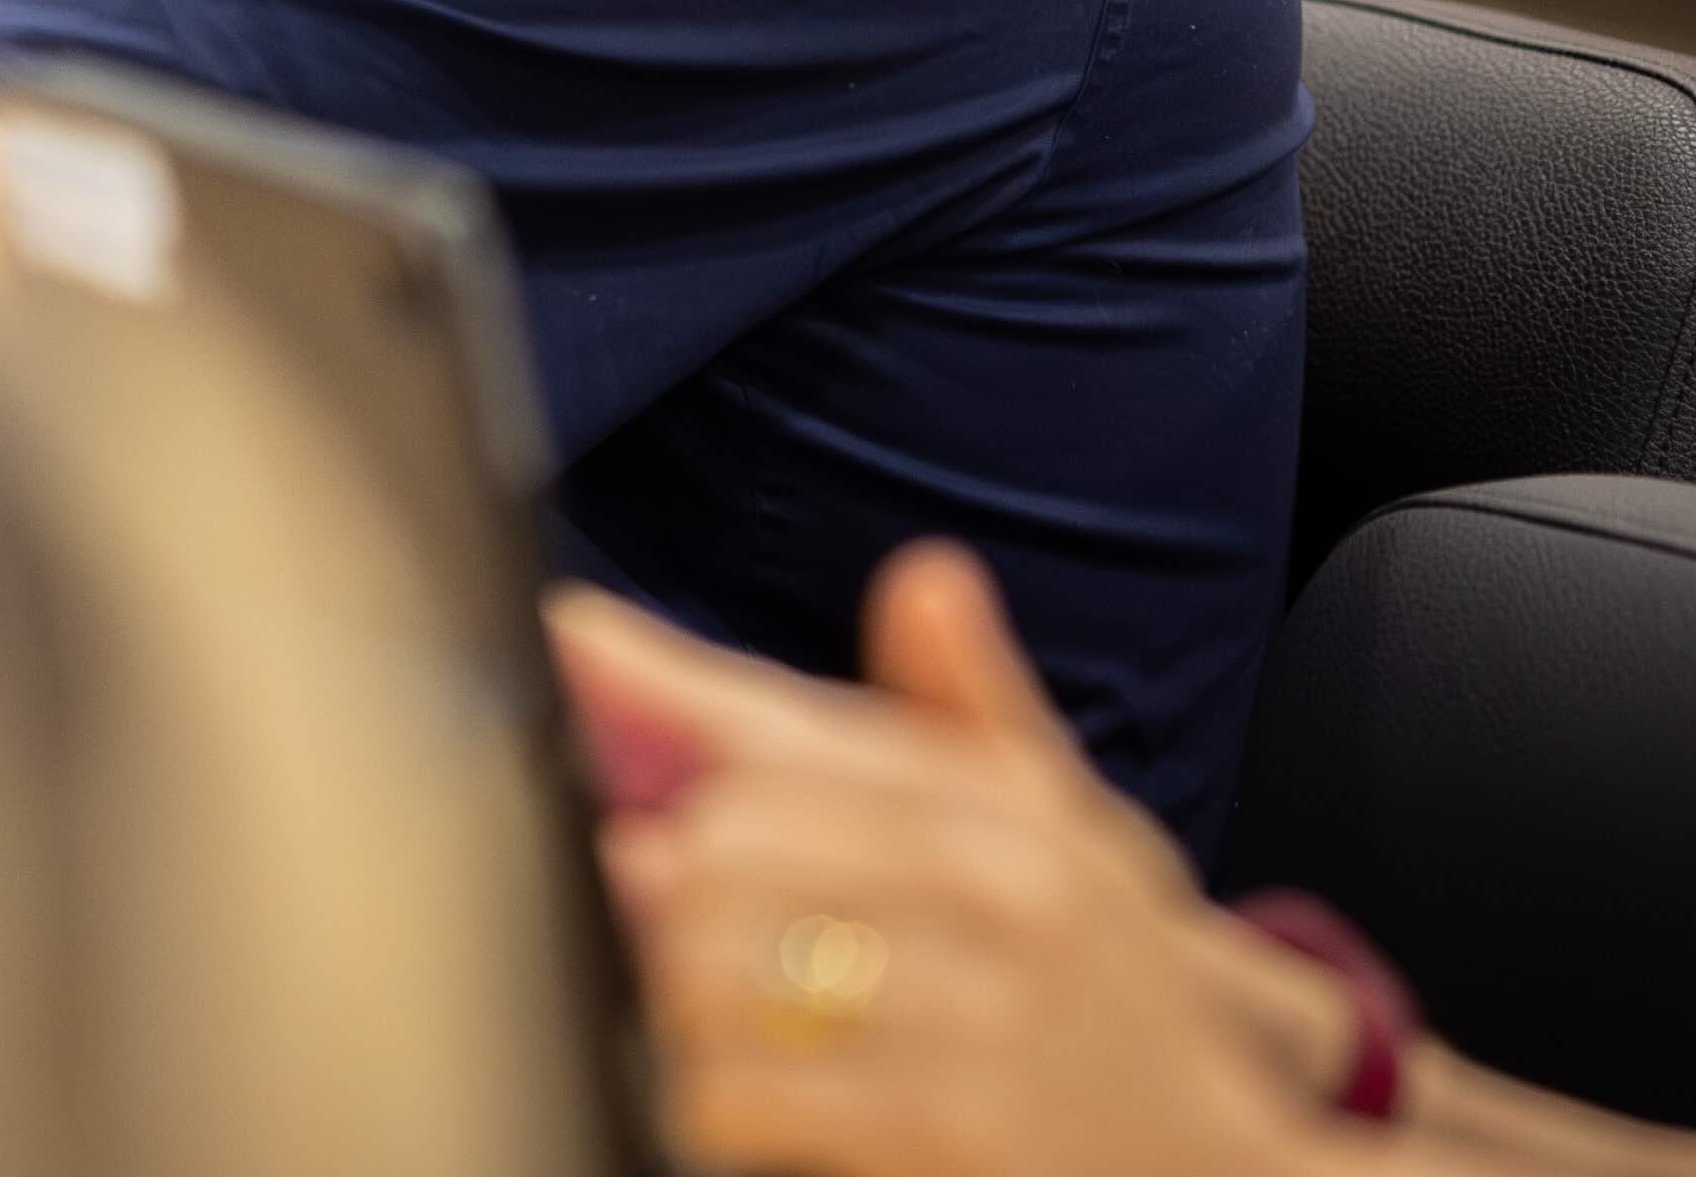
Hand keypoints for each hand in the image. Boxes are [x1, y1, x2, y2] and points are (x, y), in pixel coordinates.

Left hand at [557, 547, 1350, 1176]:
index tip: (570, 636)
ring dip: (680, 1001)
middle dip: (670, 889)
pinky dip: (710, 1101)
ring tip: (714, 1019)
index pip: (794, 726)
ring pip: (716, 968)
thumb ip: (975, 715)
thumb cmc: (1125, 998)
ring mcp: (981, 1019)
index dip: (657, 681)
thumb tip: (926, 575)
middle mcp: (1001, 898)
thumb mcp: (1078, 844)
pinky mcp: (953, 1132)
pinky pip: (744, 1093)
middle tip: (681, 927)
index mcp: (1010, 813)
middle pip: (724, 846)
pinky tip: (738, 1103)